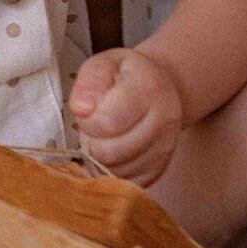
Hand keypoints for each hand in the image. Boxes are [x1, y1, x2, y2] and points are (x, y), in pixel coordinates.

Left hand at [68, 47, 183, 187]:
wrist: (160, 89)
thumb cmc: (126, 76)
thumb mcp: (106, 63)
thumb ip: (91, 80)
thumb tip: (81, 108)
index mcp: (149, 89)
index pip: (108, 121)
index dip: (88, 121)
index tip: (87, 111)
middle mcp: (164, 121)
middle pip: (111, 152)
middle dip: (91, 142)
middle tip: (93, 126)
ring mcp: (165, 148)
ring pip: (117, 172)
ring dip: (99, 159)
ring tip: (103, 137)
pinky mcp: (159, 169)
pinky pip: (125, 184)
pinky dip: (111, 173)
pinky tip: (112, 151)